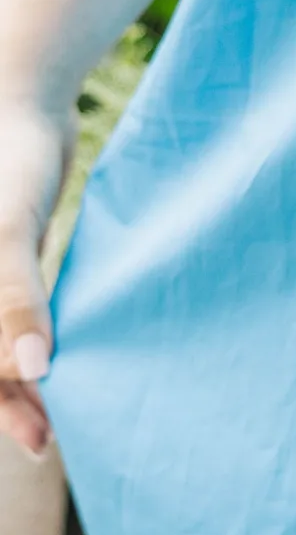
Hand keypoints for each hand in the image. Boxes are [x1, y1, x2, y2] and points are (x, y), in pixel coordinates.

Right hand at [0, 91, 75, 453]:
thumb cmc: (6, 155)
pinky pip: (6, 327)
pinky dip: (25, 352)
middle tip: (44, 439)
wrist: (26, 95)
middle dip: (1, 399)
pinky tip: (52, 376)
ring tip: (49, 428)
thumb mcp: (7, 227)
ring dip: (11, 387)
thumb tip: (32, 369)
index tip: (33, 434)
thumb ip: (14, 296)